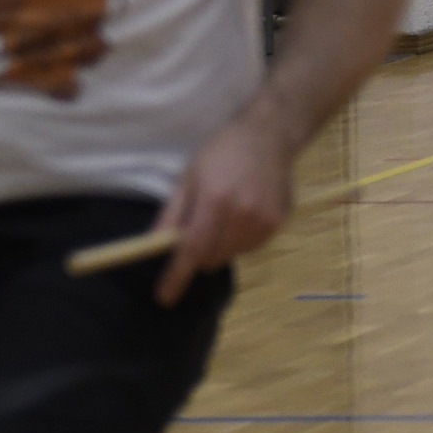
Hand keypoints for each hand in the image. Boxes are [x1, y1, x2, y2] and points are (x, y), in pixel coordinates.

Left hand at [153, 105, 294, 303]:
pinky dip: (239, 241)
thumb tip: (154, 247)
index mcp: (215, 201)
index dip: (177, 276)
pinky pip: (251, 247)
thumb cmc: (222, 152)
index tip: (165, 297)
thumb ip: (172, 215)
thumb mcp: (188, 178)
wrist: (269, 134)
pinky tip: (243, 216)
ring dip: (220, 247)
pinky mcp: (279, 222)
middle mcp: (243, 214)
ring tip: (223, 218)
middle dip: (198, 254)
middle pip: (212, 258)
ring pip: (232, 255)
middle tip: (198, 231)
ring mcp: (264, 220)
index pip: (192, 249)